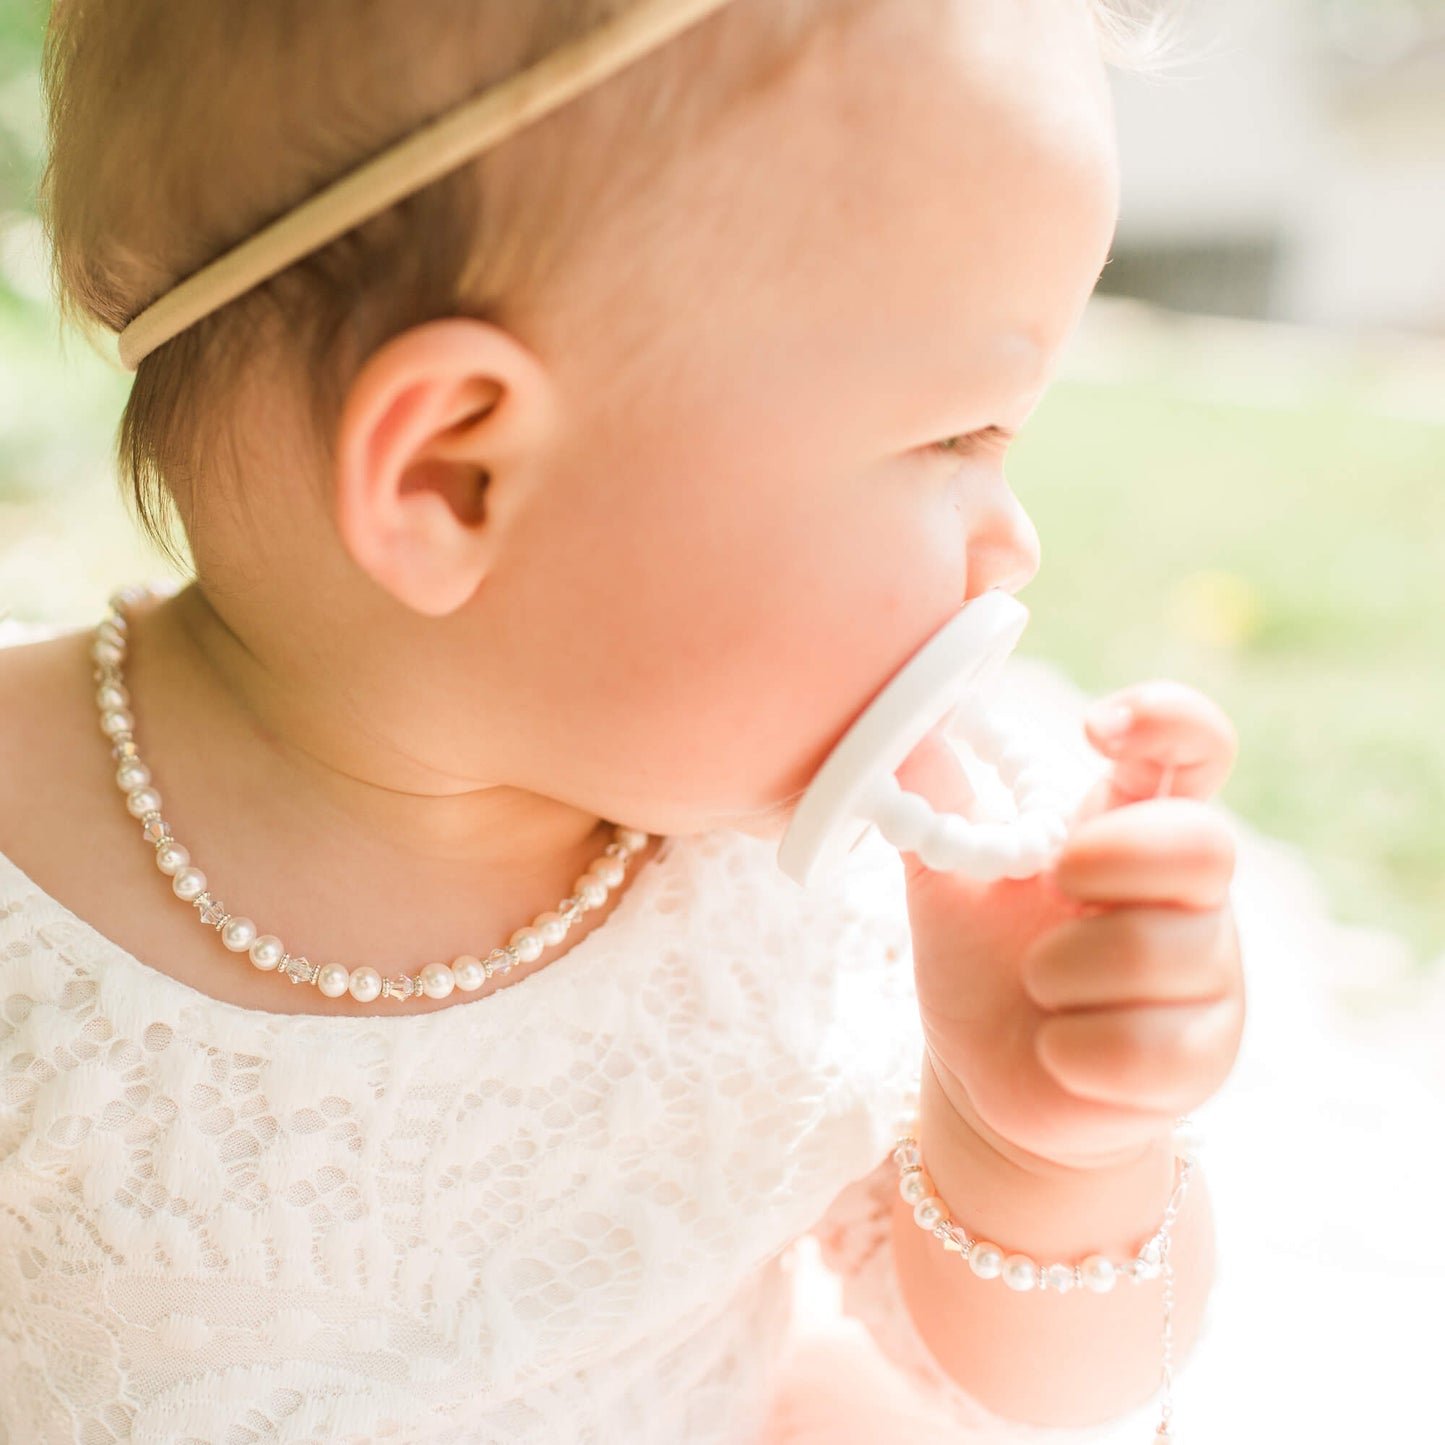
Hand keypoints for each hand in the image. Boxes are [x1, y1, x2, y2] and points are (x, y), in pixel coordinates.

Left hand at [894, 680, 1245, 1171]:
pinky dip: (1072, 1049)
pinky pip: (1147, 1047)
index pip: (1192, 749)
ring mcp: (1206, 974)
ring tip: (1035, 985)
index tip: (1094, 726)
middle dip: (1113, 857)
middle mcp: (1188, 891)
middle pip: (1204, 843)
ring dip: (1061, 972)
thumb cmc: (979, 958)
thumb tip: (901, 721)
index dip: (1169, 720)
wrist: (984, 1075)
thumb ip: (933, 799)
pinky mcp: (1201, 1057)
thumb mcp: (949, 871)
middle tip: (1053, 879)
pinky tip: (1055, 1048)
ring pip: (1160, 952)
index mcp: (1132, 825)